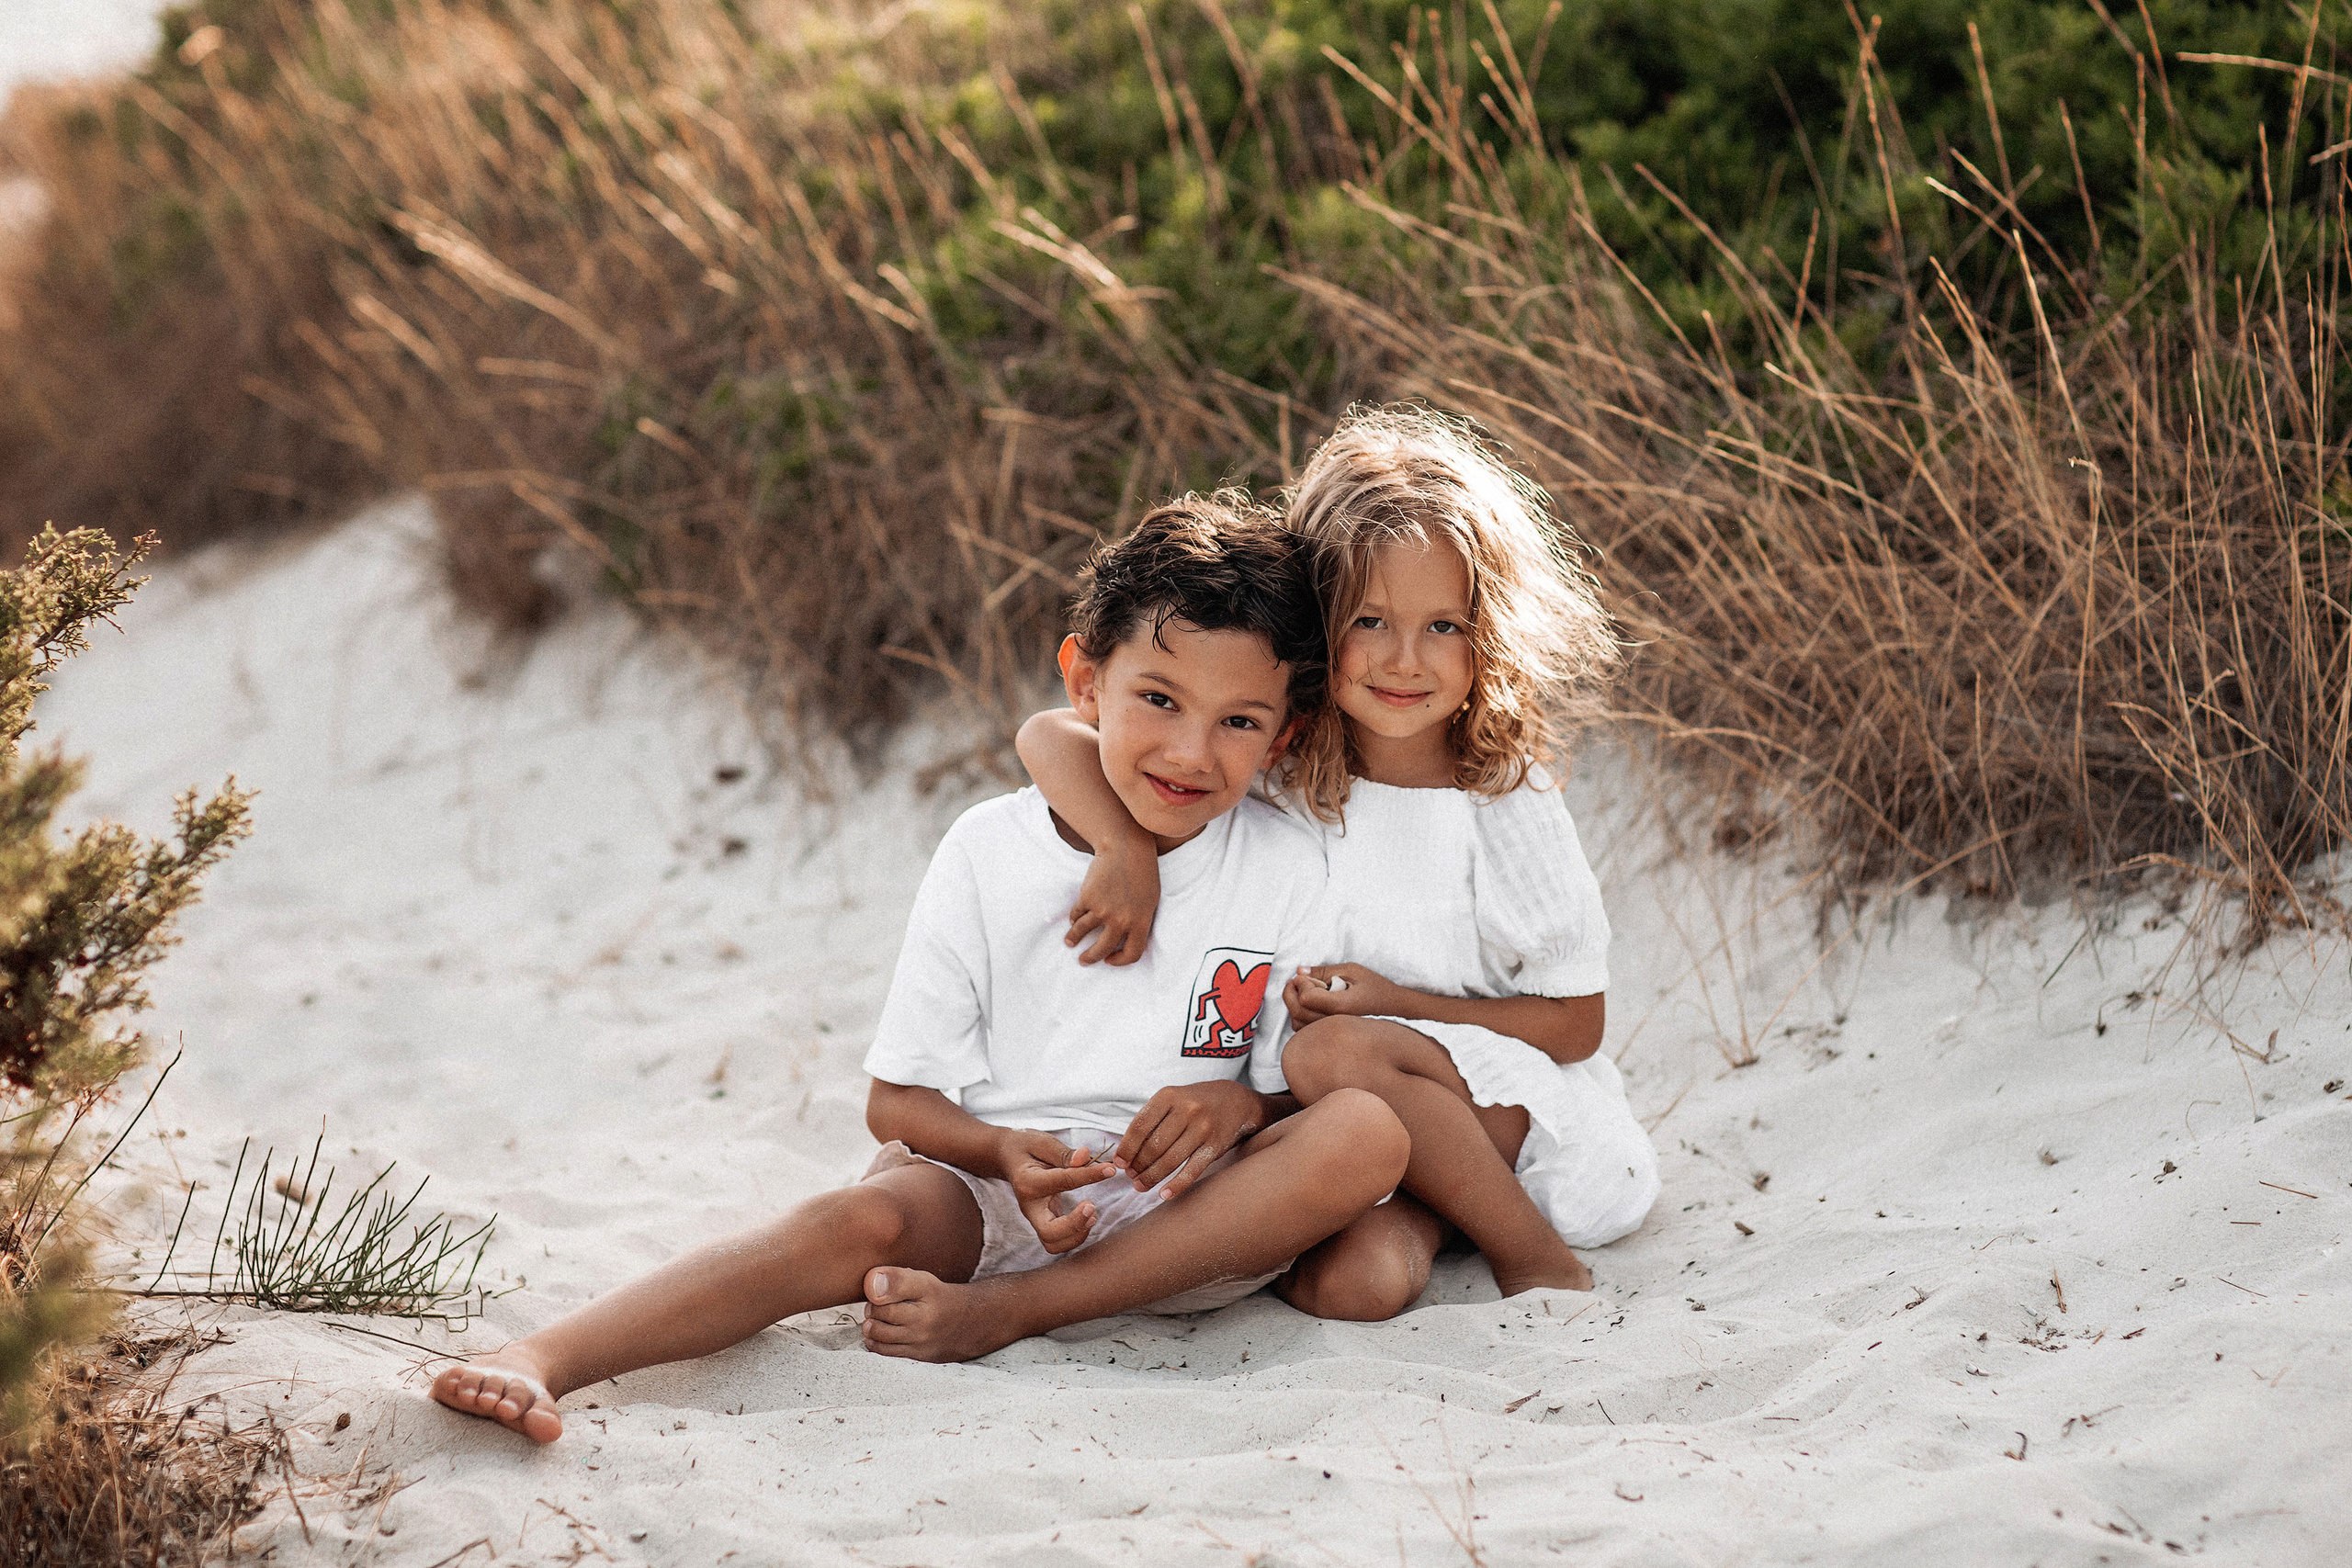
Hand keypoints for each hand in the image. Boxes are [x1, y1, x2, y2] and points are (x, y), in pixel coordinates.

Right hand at [996, 1130, 1116, 1253]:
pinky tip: (1088, 1218)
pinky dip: (1075, 1236)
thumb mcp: (1043, 1142)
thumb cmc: (1026, 1147)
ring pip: (1053, 1244)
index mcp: (1028, 1181)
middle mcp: (1029, 1206)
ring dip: (1077, 1235)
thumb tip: (1085, 1156)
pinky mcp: (1042, 1222)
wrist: (1006, 1157)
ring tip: (1092, 1214)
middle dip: (1075, 1225)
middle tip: (1092, 1206)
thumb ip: (1064, 1153)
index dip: (1089, 1175)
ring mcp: (1034, 1217)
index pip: (1062, 1182)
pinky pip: (1057, 1241)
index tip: (1110, 1169)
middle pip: (1050, 1232)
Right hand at [1064, 841, 1158, 965]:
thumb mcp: (1150, 900)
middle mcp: (1121, 920)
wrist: (1125, 848)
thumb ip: (1139, 921)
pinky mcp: (1087, 898)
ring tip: (1069, 942)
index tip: (1110, 960)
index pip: (1132, 953)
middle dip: (1090, 958)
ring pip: (1082, 932)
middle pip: (1103, 949)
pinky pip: (1076, 914)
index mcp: (1141, 922)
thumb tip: (1125, 939)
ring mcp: (1103, 910)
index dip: (1120, 961)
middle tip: (1084, 960)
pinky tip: (1073, 920)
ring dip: (1073, 938)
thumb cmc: (1142, 872)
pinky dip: (1073, 919)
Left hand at [1112, 1081, 1264, 1200]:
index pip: (1140, 1126)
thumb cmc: (1195, 1103)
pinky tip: (1164, 1195)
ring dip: (1151, 1177)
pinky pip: (1192, 1170)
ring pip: (1170, 1161)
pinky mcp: (1215, 1146)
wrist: (1236, 1100)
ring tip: (1140, 1186)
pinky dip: (1176, 1185)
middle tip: (1131, 1177)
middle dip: (1138, 1166)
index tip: (1119, 1164)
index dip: (1127, 1148)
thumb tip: (1127, 1153)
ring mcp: (1203, 1128)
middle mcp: (1187, 1110)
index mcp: (1169, 1096)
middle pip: (1154, 1146)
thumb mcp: (1173, 1099)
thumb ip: (1151, 1120)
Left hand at [1282, 963, 1407, 1025]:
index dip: (1300, 983)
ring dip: (1295, 1006)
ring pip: (1298, 1025)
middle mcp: (1335, 1024)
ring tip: (1305, 993)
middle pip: (1298, 1012)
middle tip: (1295, 981)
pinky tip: (1312, 1007)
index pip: (1306, 997)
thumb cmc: (1378, 990)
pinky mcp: (1331, 1040)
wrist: (1397, 1012)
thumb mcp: (1353, 971)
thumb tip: (1300, 971)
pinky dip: (1301, 1018)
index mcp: (1342, 1006)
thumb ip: (1325, 971)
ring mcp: (1333, 1035)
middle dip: (1290, 993)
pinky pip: (1306, 1032)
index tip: (1303, 976)